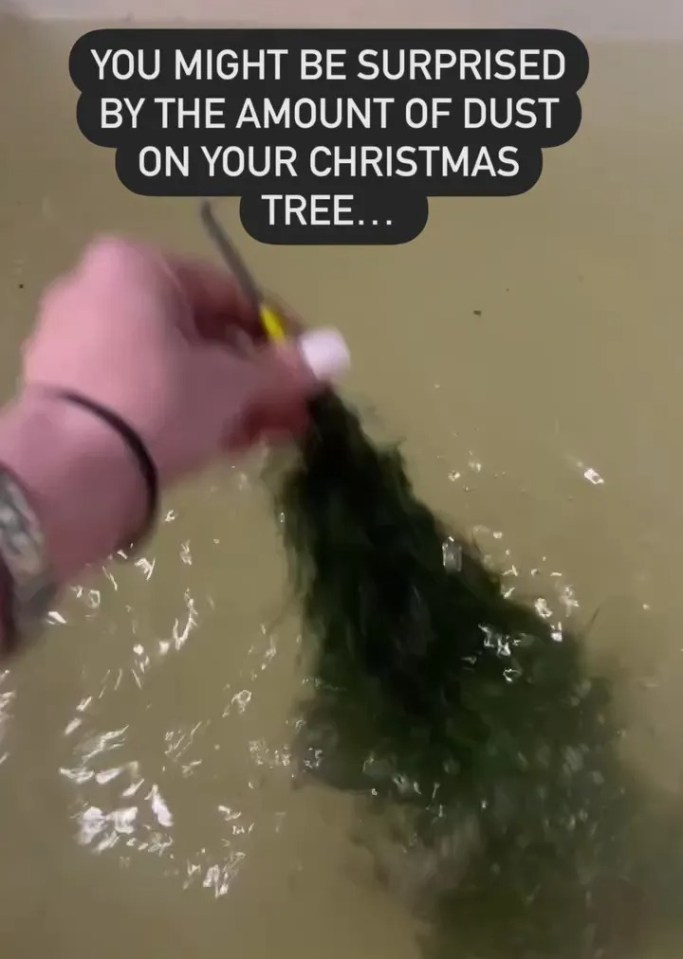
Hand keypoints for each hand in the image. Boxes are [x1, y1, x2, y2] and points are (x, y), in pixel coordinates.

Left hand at [21, 237, 349, 487]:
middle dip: (256, 377)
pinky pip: (146, 392)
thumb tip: (339, 351)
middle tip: (297, 410)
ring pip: (175, 368)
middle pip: (201, 334)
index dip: (279, 334)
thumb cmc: (159, 402)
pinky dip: (189, 412)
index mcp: (135, 267)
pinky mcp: (70, 394)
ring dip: (231, 400)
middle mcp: (99, 293)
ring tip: (275, 433)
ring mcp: (78, 345)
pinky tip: (232, 442)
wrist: (70, 476)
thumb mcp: (232, 384)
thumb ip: (285, 368)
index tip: (311, 368)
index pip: (228, 293)